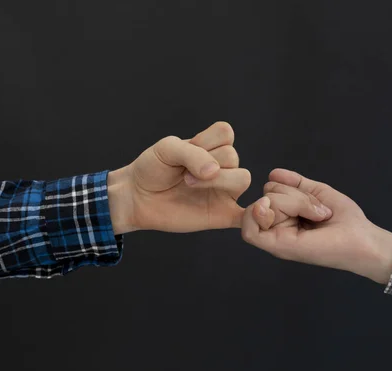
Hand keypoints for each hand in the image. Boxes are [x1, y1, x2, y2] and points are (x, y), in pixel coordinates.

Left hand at [108, 122, 250, 233]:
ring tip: (189, 185)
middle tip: (182, 174)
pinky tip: (248, 213)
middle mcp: (222, 167)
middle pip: (233, 156)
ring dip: (218, 180)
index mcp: (211, 146)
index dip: (207, 140)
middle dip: (207, 162)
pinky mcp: (222, 215)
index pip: (225, 133)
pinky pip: (247, 216)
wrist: (137, 197)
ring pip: (243, 179)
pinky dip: (254, 215)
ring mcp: (224, 191)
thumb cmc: (152, 168)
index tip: (186, 150)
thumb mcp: (166, 149)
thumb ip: (191, 153)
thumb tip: (214, 171)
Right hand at [241, 169, 391, 283]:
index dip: (279, 189)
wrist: (363, 238)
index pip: (266, 195)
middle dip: (291, 195)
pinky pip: (249, 231)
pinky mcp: (279, 248)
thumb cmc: (345, 219)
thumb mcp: (317, 194)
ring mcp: (276, 240)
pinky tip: (283, 213)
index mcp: (285, 219)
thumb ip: (295, 184)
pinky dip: (258, 216)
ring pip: (260, 207)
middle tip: (317, 210)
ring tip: (314, 215)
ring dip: (290, 202)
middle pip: (264, 197)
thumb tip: (272, 174)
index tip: (303, 196)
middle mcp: (277, 229)